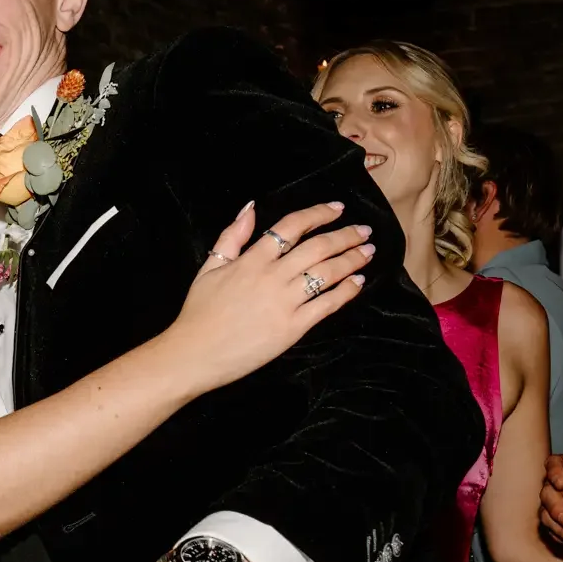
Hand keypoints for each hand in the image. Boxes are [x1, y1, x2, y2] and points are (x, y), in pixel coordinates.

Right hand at [163, 201, 372, 393]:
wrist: (195, 353)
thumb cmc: (199, 312)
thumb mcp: (209, 267)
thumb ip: (231, 236)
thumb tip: (250, 208)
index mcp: (252, 259)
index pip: (290, 227)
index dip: (318, 214)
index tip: (337, 208)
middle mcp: (272, 276)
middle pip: (317, 247)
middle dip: (345, 235)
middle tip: (364, 230)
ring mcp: (284, 302)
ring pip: (327, 273)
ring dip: (351, 260)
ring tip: (367, 251)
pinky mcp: (293, 327)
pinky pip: (326, 305)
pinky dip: (345, 291)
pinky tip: (358, 282)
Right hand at [539, 453, 562, 550]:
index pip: (553, 464)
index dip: (553, 472)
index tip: (560, 483)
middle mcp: (558, 487)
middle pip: (546, 495)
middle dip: (555, 509)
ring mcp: (556, 505)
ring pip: (547, 517)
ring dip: (560, 530)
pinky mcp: (559, 523)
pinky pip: (555, 532)